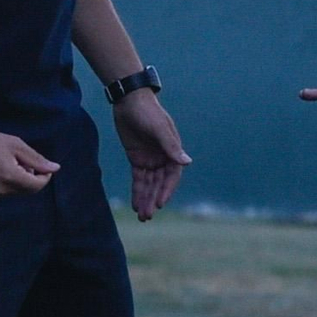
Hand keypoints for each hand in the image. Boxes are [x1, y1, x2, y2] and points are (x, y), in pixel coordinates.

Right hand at [0, 121, 59, 200]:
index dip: (44, 177)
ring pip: (14, 192)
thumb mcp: (15, 145)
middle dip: (30, 178)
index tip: (42, 167)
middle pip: (26, 191)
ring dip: (17, 182)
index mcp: (10, 177)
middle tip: (21, 161)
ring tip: (6, 163)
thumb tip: (56, 168)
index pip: (37, 186)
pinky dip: (5, 184)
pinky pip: (1, 194)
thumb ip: (36, 159)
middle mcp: (0, 191)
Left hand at [112, 87, 191, 221]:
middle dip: (153, 200)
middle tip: (147, 216)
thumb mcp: (159, 128)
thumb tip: (187, 162)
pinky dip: (137, 191)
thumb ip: (171, 146)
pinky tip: (136, 204)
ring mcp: (151, 160)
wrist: (129, 100)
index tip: (160, 204)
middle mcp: (163, 158)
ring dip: (146, 199)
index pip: (172, 176)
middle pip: (159, 184)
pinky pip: (138, 179)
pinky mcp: (137, 159)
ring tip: (142, 216)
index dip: (166, 191)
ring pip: (149, 184)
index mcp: (172, 151)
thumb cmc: (147, 112)